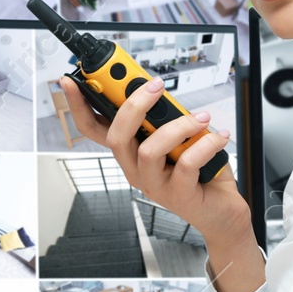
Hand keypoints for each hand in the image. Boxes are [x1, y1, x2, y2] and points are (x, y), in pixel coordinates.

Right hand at [59, 75, 248, 244]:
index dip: (78, 105)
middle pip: (116, 136)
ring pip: (149, 150)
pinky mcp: (177, 195)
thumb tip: (158, 90)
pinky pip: (186, 163)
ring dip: (178, 127)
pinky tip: (218, 137)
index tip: (71, 80)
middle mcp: (135, 169)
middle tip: (155, 86)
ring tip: (201, 118)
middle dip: (134, 105)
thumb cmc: (199, 173)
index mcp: (129, 152)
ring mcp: (153, 185)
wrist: (221, 211)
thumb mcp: (176, 138)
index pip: (93, 129)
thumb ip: (163, 118)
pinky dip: (205, 145)